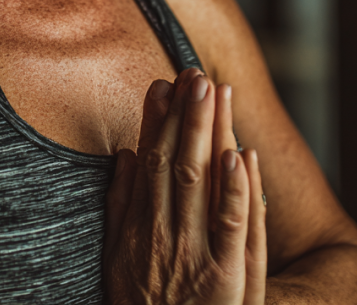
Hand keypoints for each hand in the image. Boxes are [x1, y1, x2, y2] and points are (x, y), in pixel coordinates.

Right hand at [103, 68, 258, 303]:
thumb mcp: (117, 263)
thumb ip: (120, 208)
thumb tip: (124, 156)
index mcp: (139, 229)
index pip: (148, 163)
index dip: (156, 122)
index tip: (162, 84)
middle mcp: (164, 236)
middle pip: (175, 163)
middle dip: (185, 116)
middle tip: (193, 74)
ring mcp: (196, 257)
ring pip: (203, 183)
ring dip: (210, 134)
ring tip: (217, 93)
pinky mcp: (228, 281)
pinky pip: (233, 228)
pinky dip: (238, 190)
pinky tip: (240, 154)